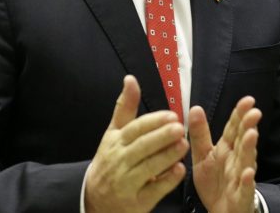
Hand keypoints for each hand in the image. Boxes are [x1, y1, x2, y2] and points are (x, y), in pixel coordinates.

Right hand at [85, 75, 188, 212]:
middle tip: (180, 128)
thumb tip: (130, 79)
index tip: (171, 115)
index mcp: (116, 142)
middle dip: (162, 137)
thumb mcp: (113, 133)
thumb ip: (125, 107)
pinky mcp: (136, 202)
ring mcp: (126, 183)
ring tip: (184, 145)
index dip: (153, 122)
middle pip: (142, 147)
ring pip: (148, 168)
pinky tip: (179, 171)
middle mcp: (119, 162)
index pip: (135, 129)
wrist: (95, 200)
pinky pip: (153, 191)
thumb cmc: (110, 161)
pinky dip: (166, 181)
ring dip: (167, 156)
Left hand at [188, 97, 261, 212]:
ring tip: (251, 135)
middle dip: (248, 127)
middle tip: (254, 112)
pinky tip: (247, 173)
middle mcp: (236, 160)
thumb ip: (200, 134)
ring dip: (250, 148)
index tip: (248, 100)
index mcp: (226, 149)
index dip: (240, 115)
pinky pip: (244, 188)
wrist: (219, 211)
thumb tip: (196, 108)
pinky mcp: (241, 196)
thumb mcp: (202, 156)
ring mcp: (240, 177)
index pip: (234, 129)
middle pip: (243, 141)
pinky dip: (247, 181)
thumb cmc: (214, 182)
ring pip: (246, 161)